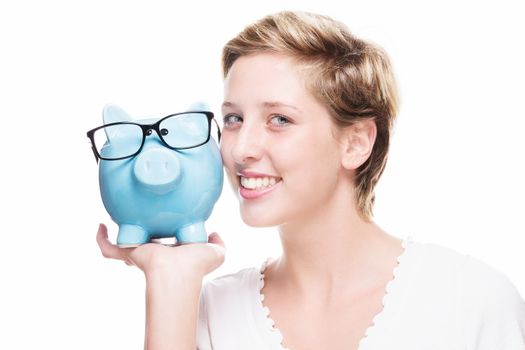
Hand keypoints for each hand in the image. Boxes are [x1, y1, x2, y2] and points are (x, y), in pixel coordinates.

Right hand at [96, 223, 225, 278]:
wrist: (179, 272)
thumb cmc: (197, 266)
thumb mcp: (215, 252)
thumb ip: (218, 242)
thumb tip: (215, 233)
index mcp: (170, 252)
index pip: (162, 242)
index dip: (161, 233)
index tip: (161, 222)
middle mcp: (153, 252)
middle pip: (141, 242)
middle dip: (138, 234)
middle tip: (136, 219)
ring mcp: (139, 253)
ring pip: (122, 245)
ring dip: (116, 234)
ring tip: (113, 219)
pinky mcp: (128, 253)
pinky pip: (108, 247)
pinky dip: (101, 239)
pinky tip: (100, 226)